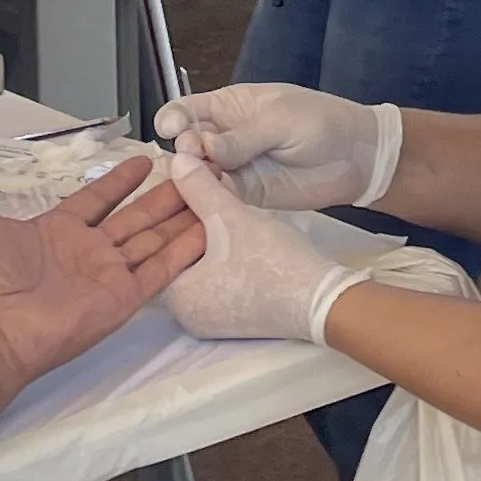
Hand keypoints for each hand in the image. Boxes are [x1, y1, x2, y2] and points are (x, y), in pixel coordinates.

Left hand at [0, 106, 204, 380]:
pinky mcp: (122, 298)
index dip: (120, 180)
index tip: (144, 160)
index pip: (98, 199)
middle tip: (192, 171)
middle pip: (136, 218)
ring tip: (211, 191)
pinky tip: (208, 228)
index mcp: (56, 231)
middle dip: (164, 194)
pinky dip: (185, 250)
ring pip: (154, 239)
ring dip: (181, 216)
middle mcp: (87, 251)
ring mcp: (107, 275)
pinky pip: (160, 269)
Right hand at [155, 82, 401, 210]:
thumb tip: (204, 146)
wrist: (356, 157)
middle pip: (187, 144)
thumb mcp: (281, 120)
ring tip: (203, 180)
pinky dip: (211, 199)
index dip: (175, 119)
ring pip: (198, 173)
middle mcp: (224, 136)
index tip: (171, 129)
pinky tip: (213, 199)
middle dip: (185, 150)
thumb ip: (243, 136)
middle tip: (196, 156)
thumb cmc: (321, 123)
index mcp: (229, 106)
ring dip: (194, 178)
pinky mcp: (245, 194)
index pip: (188, 110)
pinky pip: (218, 196)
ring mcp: (233, 167)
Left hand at [159, 157, 354, 342]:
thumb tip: (178, 162)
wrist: (323, 299)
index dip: (168, 210)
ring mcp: (212, 318)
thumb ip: (200, 187)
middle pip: (176, 256)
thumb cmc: (277, 265)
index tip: (180, 185)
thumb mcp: (231, 216)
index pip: (157, 246)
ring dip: (204, 236)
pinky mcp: (234, 315)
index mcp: (178, 297)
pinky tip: (231, 230)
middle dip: (187, 221)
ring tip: (215, 203)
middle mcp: (189, 314)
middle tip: (197, 190)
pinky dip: (219, 255)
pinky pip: (216, 279)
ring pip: (198, 266)